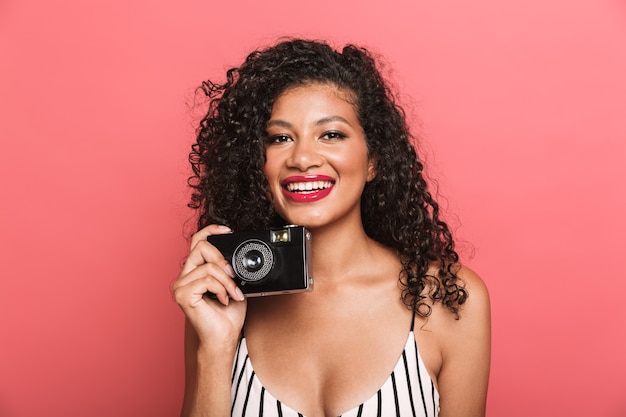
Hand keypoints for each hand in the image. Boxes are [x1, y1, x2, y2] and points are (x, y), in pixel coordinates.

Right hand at [173, 224, 246, 347]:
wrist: (224, 337)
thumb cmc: (227, 314)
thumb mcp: (234, 284)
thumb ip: (230, 268)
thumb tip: (236, 255)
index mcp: (194, 271)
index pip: (197, 241)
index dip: (211, 230)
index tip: (227, 230)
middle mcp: (184, 276)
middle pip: (200, 247)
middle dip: (222, 259)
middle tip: (233, 276)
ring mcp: (181, 285)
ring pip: (207, 266)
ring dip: (226, 280)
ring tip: (233, 294)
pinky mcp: (183, 295)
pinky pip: (205, 280)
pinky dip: (221, 288)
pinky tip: (224, 300)